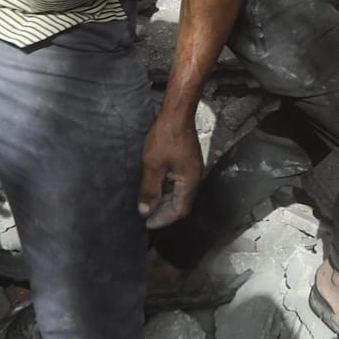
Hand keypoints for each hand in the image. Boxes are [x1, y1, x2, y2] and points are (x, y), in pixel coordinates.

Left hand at [139, 111, 205, 227]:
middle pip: (180, 204)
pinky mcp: (187, 163)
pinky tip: (153, 186)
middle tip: (144, 214)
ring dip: (163, 200)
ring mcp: (192, 171)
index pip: (179, 211)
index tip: (147, 223)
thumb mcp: (152, 166)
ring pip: (178, 193)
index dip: (163, 219)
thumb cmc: (166, 138)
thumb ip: (149, 190)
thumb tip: (145, 211)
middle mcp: (194, 179)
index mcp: (189, 183)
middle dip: (163, 211)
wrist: (176, 114)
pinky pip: (178, 183)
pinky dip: (166, 188)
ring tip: (146, 202)